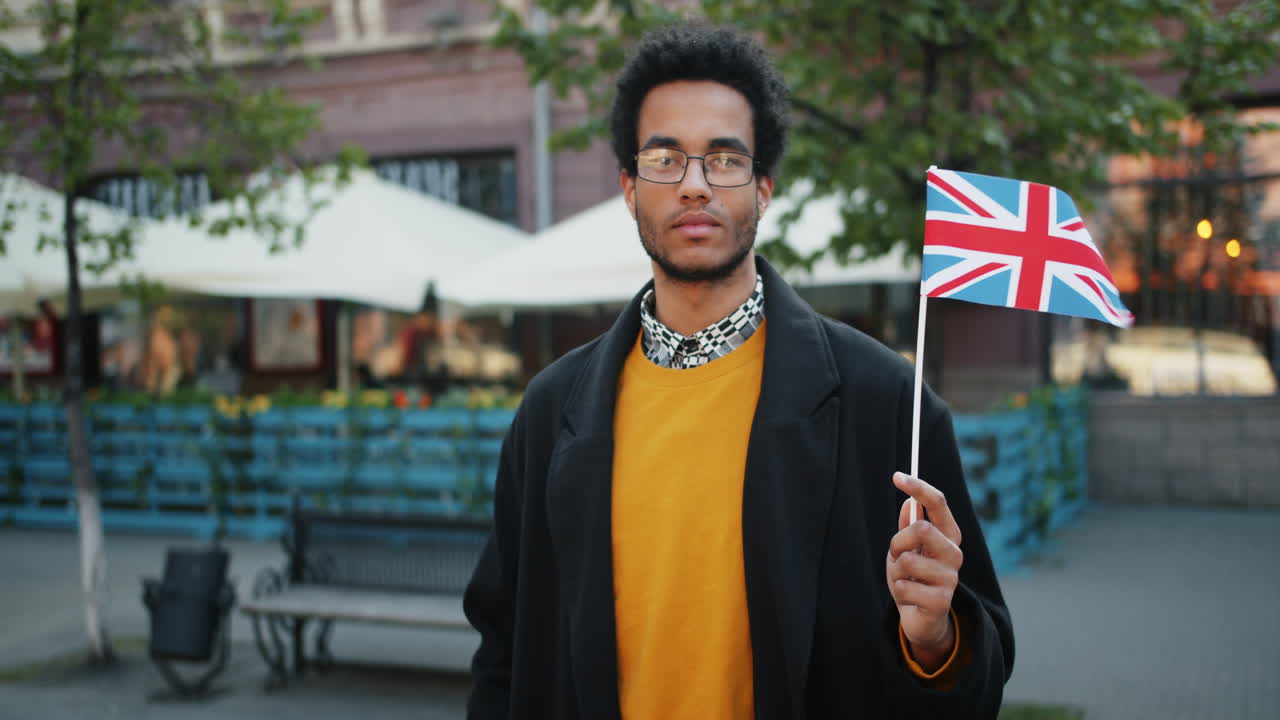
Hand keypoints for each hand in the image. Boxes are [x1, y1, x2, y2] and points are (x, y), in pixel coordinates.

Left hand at [886, 472, 962, 669]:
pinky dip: (898, 591)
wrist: (921, 618)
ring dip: (896, 571)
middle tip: (897, 556)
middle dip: (898, 542)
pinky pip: (904, 586)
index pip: (938, 503)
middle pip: (921, 529)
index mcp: (948, 536)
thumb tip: (909, 501)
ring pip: (907, 561)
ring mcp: (950, 578)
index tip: (897, 476)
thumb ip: (909, 526)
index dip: (919, 487)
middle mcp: (954, 554)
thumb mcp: (906, 548)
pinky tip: (910, 597)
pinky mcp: (942, 601)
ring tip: (906, 580)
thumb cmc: (913, 578)